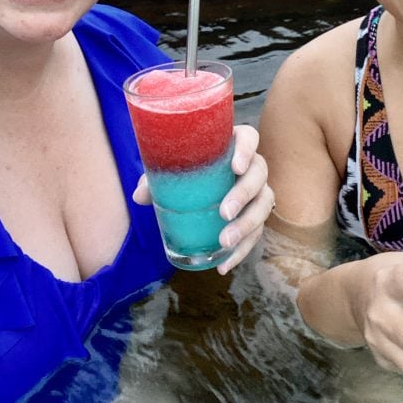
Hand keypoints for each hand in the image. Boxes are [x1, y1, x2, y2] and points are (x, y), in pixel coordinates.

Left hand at [132, 124, 273, 274]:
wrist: (197, 187)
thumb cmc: (186, 171)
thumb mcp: (171, 171)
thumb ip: (155, 179)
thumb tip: (139, 196)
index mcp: (232, 145)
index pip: (249, 138)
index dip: (246, 150)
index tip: (235, 167)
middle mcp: (251, 165)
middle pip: (259, 174)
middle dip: (243, 195)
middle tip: (224, 212)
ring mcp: (257, 191)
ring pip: (264, 204)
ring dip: (247, 225)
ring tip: (225, 242)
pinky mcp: (256, 216)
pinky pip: (257, 232)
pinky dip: (241, 250)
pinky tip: (223, 264)